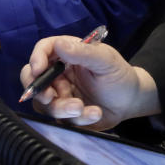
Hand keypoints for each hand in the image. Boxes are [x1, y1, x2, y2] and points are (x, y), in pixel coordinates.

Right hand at [20, 36, 159, 130]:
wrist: (130, 101)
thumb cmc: (119, 74)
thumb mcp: (105, 60)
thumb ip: (83, 52)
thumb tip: (58, 44)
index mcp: (67, 54)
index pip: (44, 50)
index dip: (36, 58)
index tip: (38, 69)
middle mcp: (59, 73)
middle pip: (33, 78)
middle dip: (38, 89)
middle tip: (50, 97)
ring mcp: (61, 94)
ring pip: (45, 103)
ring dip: (62, 107)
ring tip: (82, 108)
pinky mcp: (65, 114)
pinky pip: (62, 119)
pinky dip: (78, 118)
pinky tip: (95, 113)